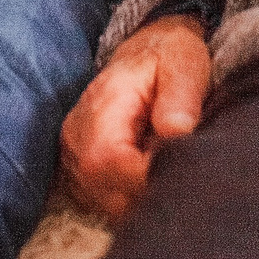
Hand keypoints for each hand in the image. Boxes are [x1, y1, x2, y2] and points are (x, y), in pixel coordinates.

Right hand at [59, 15, 210, 219]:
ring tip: (170, 176)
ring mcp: (74, 159)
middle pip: (107, 194)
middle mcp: (76, 139)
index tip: (183, 172)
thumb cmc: (167, 57)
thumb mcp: (183, 64)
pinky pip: (105, 203)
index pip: (110, 163)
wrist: (147, 52)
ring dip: (142, 201)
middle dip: (150, 195)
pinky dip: (133, 200)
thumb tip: (177, 131)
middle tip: (184, 181)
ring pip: (107, 205)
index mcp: (99, 110)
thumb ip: (180, 96)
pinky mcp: (82, 173)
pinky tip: (154, 181)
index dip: (148, 177)